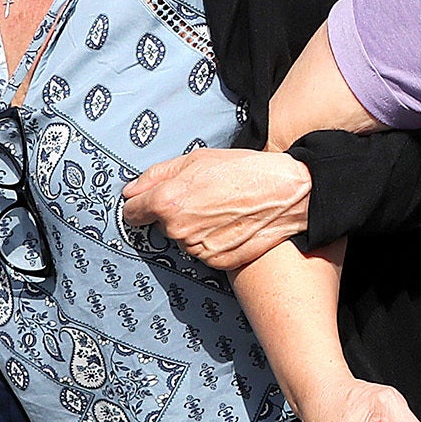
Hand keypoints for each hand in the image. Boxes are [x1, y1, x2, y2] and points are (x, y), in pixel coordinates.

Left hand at [120, 146, 313, 270]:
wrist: (289, 193)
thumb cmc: (246, 171)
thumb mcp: (196, 159)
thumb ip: (156, 175)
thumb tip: (131, 191)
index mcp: (167, 202)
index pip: (132, 213)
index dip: (141, 205)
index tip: (151, 202)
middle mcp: (179, 230)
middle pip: (162, 226)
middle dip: (176, 214)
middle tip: (205, 198)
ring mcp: (199, 249)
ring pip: (185, 240)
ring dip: (196, 229)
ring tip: (223, 210)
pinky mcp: (218, 262)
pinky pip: (205, 253)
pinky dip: (214, 242)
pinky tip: (231, 225)